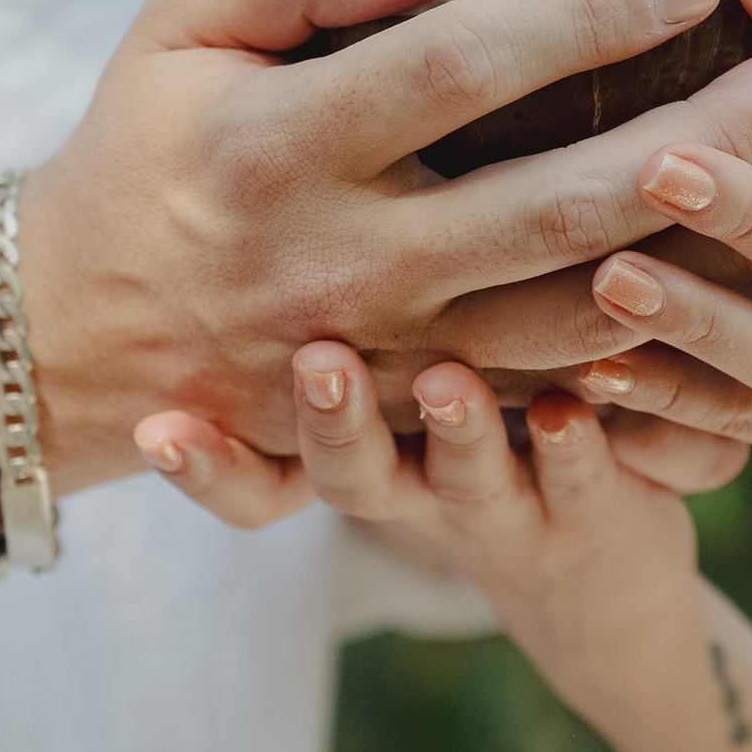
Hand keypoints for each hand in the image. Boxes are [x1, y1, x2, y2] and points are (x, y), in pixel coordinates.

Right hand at [0, 0, 751, 494]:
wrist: (76, 334)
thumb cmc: (153, 134)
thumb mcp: (184, 13)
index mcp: (272, 146)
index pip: (450, 71)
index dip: (579, 16)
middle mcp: (331, 265)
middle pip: (540, 212)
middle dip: (691, 148)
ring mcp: (374, 366)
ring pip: (565, 330)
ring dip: (699, 267)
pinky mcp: (405, 429)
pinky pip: (543, 409)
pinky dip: (650, 371)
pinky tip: (747, 312)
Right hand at [144, 341, 705, 714]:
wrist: (598, 583)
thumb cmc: (475, 426)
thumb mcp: (397, 372)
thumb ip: (340, 290)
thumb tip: (260, 168)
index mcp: (347, 445)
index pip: (254, 464)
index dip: (205, 461)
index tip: (152, 429)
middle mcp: (413, 486)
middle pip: (350, 473)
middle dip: (327, 422)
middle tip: (315, 363)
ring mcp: (503, 507)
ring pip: (467, 481)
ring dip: (455, 432)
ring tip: (445, 384)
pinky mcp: (594, 514)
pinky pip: (582, 485)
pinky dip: (574, 449)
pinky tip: (573, 406)